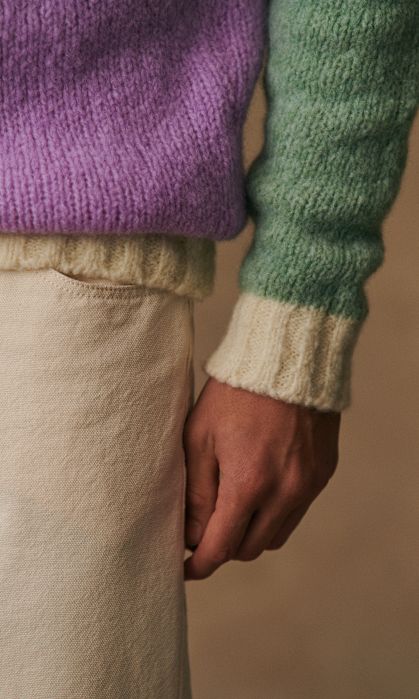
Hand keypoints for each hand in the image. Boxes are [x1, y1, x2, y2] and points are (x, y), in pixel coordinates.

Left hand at [183, 377, 339, 580]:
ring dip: (251, 534)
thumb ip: (197, 492)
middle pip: (249, 549)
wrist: (287, 358)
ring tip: (232, 511)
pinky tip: (261, 491)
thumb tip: (191, 535)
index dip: (198, 565)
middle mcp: (284, 493)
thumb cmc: (234, 393)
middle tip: (204, 532)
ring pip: (276, 536)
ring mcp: (308, 485)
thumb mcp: (200, 437)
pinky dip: (275, 514)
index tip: (184, 568)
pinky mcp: (323, 474)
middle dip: (223, 548)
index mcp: (248, 484)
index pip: (220, 548)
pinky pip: (297, 512)